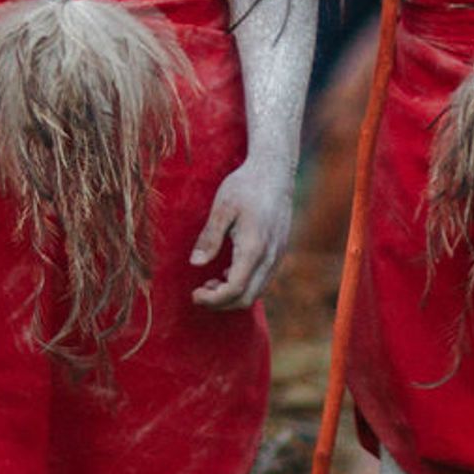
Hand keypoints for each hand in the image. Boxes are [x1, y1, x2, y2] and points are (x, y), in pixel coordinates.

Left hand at [189, 152, 295, 309]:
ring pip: (257, 291)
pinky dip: (244, 285)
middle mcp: (270, 257)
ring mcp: (277, 255)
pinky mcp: (279, 251)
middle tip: (199, 292)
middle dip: (221, 303)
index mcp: (254, 247)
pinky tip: (227, 271)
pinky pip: (262, 280)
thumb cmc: (246, 185)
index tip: (194, 294)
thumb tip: (196, 264)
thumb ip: (210, 238)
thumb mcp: (222, 208)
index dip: (213, 299)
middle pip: (247, 298)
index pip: (235, 289)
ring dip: (232, 295)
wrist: (275, 171)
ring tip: (210, 282)